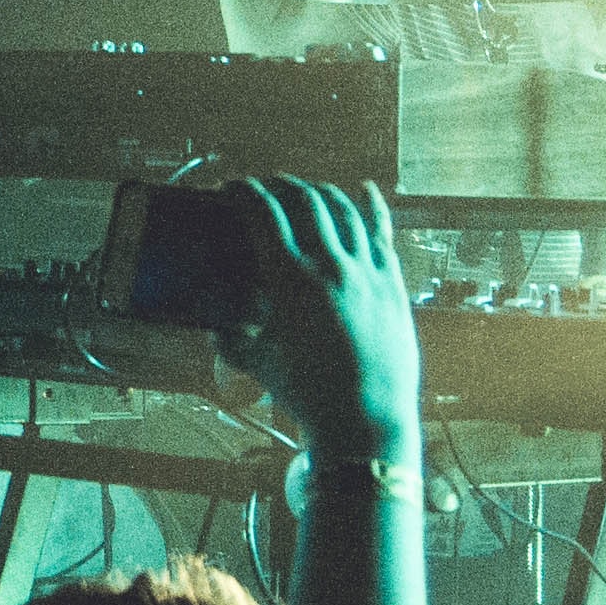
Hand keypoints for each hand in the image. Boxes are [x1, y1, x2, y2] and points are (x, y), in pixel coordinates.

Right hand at [220, 176, 421, 464]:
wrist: (364, 419)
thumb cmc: (307, 394)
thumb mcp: (256, 362)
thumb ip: (229, 340)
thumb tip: (213, 329)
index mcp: (289, 282)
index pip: (263, 214)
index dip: (244, 192)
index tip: (233, 186)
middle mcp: (330, 268)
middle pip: (303, 201)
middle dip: (280, 185)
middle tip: (265, 187)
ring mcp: (366, 273)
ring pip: (344, 210)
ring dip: (319, 192)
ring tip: (304, 191)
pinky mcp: (392, 285)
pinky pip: (382, 233)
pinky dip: (372, 207)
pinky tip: (364, 191)